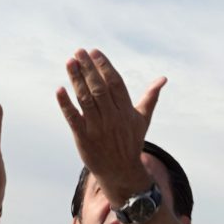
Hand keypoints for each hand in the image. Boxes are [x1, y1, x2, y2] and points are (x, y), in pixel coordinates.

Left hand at [54, 49, 165, 201]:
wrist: (121, 172)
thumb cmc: (131, 142)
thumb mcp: (143, 119)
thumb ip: (150, 97)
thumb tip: (163, 79)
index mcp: (126, 111)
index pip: (115, 83)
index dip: (105, 67)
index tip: (94, 52)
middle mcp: (112, 118)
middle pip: (99, 89)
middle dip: (88, 68)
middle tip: (79, 52)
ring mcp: (97, 128)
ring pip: (85, 100)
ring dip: (76, 80)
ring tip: (69, 62)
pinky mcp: (84, 138)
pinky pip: (73, 118)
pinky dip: (66, 104)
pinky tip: (60, 89)